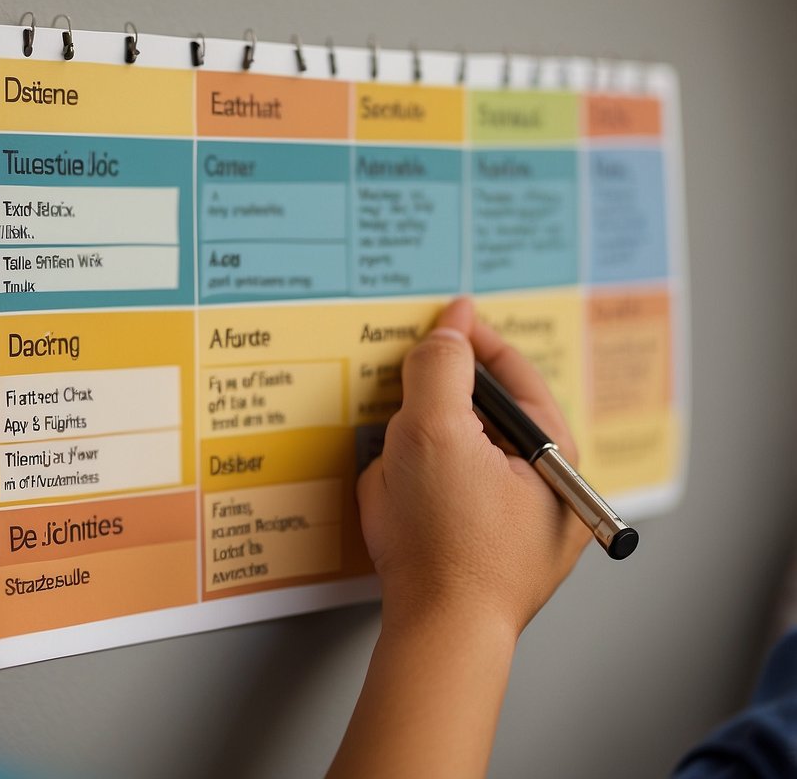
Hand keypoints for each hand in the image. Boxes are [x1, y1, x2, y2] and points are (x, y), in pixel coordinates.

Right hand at [357, 297, 589, 637]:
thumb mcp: (435, 431)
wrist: (439, 633)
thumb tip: (450, 328)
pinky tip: (399, 503)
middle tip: (402, 403)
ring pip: (457, 456)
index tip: (439, 321)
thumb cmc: (449, 542)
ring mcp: (516, 521)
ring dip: (420, 450)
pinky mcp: (483, 546)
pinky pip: (444, 492)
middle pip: (484, 414)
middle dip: (435, 407)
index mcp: (555, 451)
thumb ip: (440, 368)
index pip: (512, 372)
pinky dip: (417, 485)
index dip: (471, 340)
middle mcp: (545, 485)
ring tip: (398, 472)